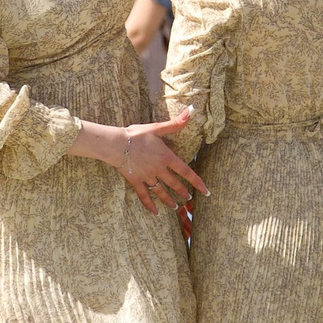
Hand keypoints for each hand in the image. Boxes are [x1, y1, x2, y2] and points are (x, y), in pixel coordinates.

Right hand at [85, 111, 207, 211]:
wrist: (116, 143)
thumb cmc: (136, 134)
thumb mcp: (157, 128)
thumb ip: (175, 123)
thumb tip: (192, 110)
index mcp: (166, 157)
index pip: (186, 172)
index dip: (197, 182)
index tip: (205, 191)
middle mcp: (159, 169)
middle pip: (174, 184)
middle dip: (183, 192)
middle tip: (189, 199)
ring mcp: (147, 177)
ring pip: (161, 192)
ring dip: (169, 200)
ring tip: (176, 207)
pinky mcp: (135, 181)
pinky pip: (144, 196)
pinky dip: (149, 205)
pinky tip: (154, 212)